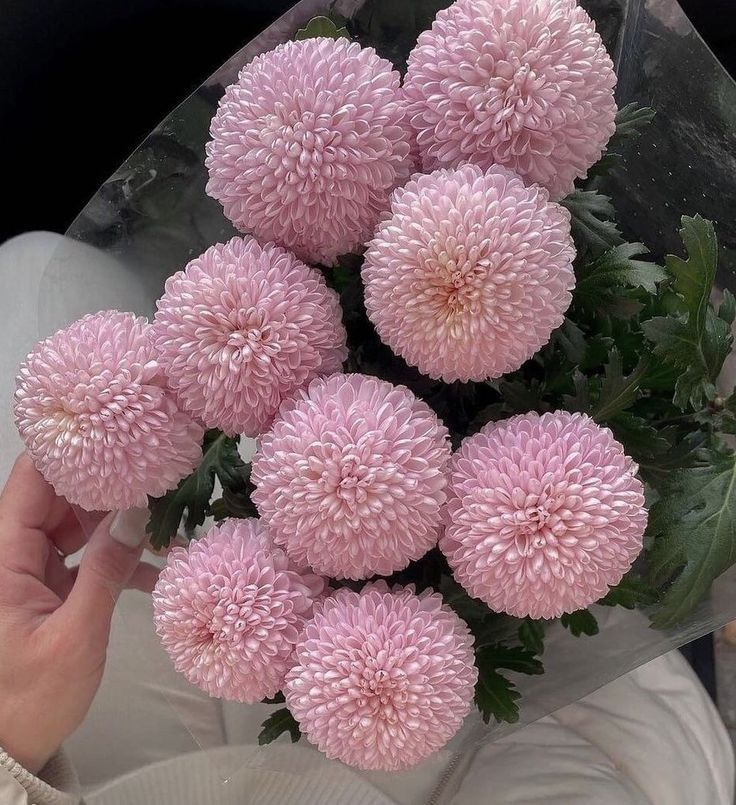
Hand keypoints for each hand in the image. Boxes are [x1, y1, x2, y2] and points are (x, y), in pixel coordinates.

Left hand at [0, 454, 156, 772]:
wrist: (6, 749)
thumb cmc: (29, 698)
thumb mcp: (75, 636)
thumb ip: (106, 571)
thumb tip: (136, 514)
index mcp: (3, 556)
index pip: (32, 481)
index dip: (72, 453)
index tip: (121, 438)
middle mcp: (12, 552)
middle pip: (60, 496)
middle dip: (110, 488)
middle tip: (161, 483)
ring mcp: (29, 569)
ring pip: (76, 523)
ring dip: (120, 525)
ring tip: (168, 527)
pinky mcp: (46, 587)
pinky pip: (83, 555)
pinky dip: (117, 558)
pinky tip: (156, 568)